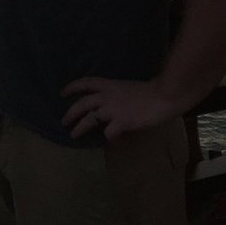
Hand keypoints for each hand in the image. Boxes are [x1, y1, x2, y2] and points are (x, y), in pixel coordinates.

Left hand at [60, 76, 180, 141]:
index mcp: (109, 85)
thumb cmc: (150, 91)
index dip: (72, 87)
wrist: (163, 95)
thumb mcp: (127, 88)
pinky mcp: (121, 122)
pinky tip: (110, 142)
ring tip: (73, 134)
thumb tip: (112, 106)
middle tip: (63, 121)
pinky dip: (108, 138)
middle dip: (70, 112)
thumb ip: (117, 95)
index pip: (85, 83)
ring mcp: (113, 109)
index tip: (62, 92)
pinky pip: (109, 133)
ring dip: (80, 127)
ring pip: (89, 118)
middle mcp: (107, 96)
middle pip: (82, 103)